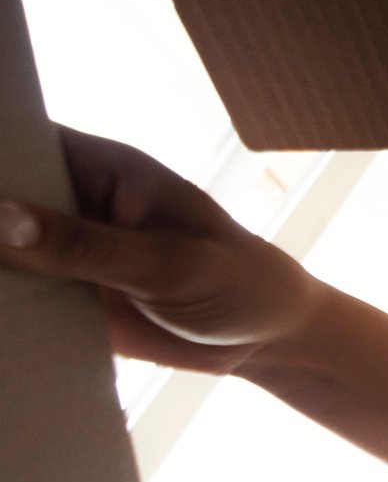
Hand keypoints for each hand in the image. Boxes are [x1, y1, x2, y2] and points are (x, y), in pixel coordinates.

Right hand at [0, 125, 328, 375]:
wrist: (267, 340)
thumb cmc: (240, 283)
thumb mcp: (172, 264)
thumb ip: (89, 246)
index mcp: (107, 171)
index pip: (23, 141)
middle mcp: (76, 205)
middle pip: (0, 198)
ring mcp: (65, 253)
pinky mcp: (64, 299)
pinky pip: (14, 300)